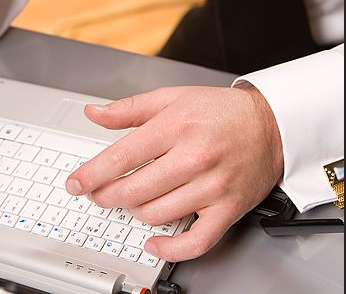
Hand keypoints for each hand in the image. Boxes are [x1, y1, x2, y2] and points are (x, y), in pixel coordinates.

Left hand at [66, 84, 283, 261]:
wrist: (270, 125)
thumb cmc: (220, 111)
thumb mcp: (173, 98)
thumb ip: (129, 108)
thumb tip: (94, 113)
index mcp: (177, 126)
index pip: (121, 156)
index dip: (91, 174)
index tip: (75, 183)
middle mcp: (194, 157)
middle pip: (133, 190)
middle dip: (106, 195)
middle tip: (98, 193)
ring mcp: (212, 186)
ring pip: (155, 214)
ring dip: (133, 211)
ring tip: (131, 200)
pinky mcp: (227, 208)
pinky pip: (195, 241)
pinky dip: (169, 247)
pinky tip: (153, 240)